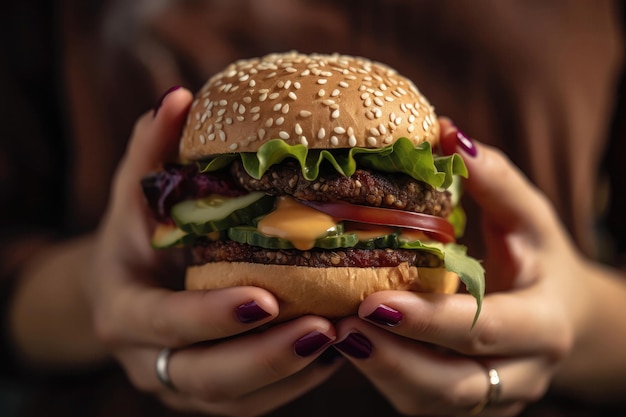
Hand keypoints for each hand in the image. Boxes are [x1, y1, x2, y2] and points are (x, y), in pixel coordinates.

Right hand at [85, 87, 340, 415]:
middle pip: (207, 378)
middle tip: (326, 330)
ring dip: (292, 375)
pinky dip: (296, 384)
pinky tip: (336, 353)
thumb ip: (150, 153)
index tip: (267, 297)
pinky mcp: (210, 395)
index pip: (165, 323)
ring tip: (345, 340)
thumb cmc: (135, 237)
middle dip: (268, 359)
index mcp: (126, 310)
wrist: (125, 289)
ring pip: (237, 400)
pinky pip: (254, 405)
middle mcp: (148, 359)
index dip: (212, 316)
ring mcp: (180, 386)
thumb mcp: (133, 197)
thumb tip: (178, 98)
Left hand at [332, 118, 589, 415]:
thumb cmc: (540, 259)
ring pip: (432, 402)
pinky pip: (421, 403)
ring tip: (334, 336)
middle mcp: (522, 372)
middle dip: (395, 358)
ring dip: (381, 373)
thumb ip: (494, 179)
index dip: (431, 319)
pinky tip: (350, 345)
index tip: (375, 300)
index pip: (485, 329)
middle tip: (341, 325)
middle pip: (455, 383)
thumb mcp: (529, 217)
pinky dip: (384, 377)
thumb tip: (447, 132)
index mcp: (543, 323)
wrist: (564, 318)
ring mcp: (494, 398)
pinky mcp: (468, 404)